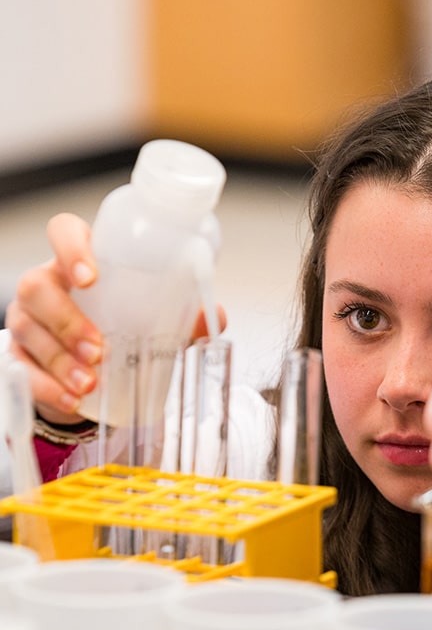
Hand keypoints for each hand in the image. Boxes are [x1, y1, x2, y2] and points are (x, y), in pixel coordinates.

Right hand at [6, 212, 225, 423]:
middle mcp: (48, 284)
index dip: (71, 248)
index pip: (64, 232)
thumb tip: (214, 317)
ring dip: (59, 359)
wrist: (96, 366)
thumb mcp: (155, 317)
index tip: (91, 277)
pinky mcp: (19, 353)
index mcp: (81, 261)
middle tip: (99, 349)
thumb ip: (185, 316)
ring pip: (27, 328)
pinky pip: (21, 366)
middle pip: (36, 286)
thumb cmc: (123, 324)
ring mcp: (28, 318)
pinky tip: (71, 398)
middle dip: (66, 320)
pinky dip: (46, 386)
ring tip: (90, 382)